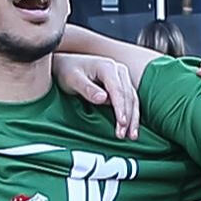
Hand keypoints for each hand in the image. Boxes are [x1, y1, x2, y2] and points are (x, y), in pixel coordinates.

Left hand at [50, 25, 150, 139]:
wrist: (66, 65)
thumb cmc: (67, 71)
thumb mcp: (73, 79)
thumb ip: (87, 89)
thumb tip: (103, 98)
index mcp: (107, 67)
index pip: (118, 90)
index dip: (121, 108)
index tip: (122, 123)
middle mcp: (118, 71)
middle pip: (128, 96)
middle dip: (128, 117)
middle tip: (124, 135)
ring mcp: (121, 78)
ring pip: (133, 99)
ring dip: (133, 118)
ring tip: (131, 136)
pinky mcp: (121, 86)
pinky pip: (130, 101)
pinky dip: (131, 115)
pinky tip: (131, 128)